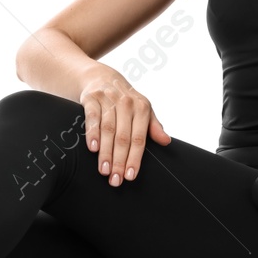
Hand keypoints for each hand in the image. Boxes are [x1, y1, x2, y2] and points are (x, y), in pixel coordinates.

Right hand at [79, 67, 170, 186]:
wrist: (101, 77)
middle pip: (123, 137)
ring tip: (104, 170)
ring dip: (105, 152)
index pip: (139, 138)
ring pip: (108, 130)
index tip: (131, 176)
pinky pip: (92, 118)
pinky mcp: (91, 98)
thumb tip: (166, 141)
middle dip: (119, 161)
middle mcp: (126, 103)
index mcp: (142, 107)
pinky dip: (92, 134)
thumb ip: (153, 126)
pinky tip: (93, 149)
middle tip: (116, 180)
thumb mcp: (142, 109)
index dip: (135, 159)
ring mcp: (108, 99)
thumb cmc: (125, 100)